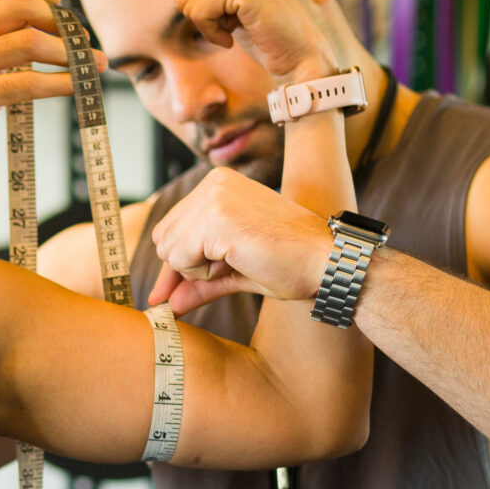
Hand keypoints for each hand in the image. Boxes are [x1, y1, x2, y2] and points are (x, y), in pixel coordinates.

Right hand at [0, 0, 103, 188]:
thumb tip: (45, 14)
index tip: (55, 0)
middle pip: (19, 3)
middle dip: (59, 19)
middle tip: (79, 38)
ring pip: (29, 41)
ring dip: (69, 52)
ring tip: (89, 63)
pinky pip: (30, 83)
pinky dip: (63, 82)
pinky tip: (79, 86)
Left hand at [145, 168, 338, 316]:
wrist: (326, 261)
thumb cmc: (290, 264)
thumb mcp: (234, 271)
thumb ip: (198, 282)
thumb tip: (165, 305)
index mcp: (218, 184)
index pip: (170, 227)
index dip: (175, 263)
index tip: (169, 294)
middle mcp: (213, 183)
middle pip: (163, 238)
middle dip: (186, 266)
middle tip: (229, 267)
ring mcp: (214, 197)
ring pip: (168, 249)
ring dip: (197, 270)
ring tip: (239, 261)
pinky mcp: (216, 218)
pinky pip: (180, 259)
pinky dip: (203, 274)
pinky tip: (238, 261)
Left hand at [169, 0, 344, 83]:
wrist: (296, 54)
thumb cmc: (264, 34)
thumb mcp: (226, 10)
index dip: (202, 12)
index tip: (233, 18)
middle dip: (203, 19)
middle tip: (235, 26)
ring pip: (188, 2)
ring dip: (209, 27)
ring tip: (237, 29)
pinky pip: (199, 12)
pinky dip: (213, 33)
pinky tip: (235, 34)